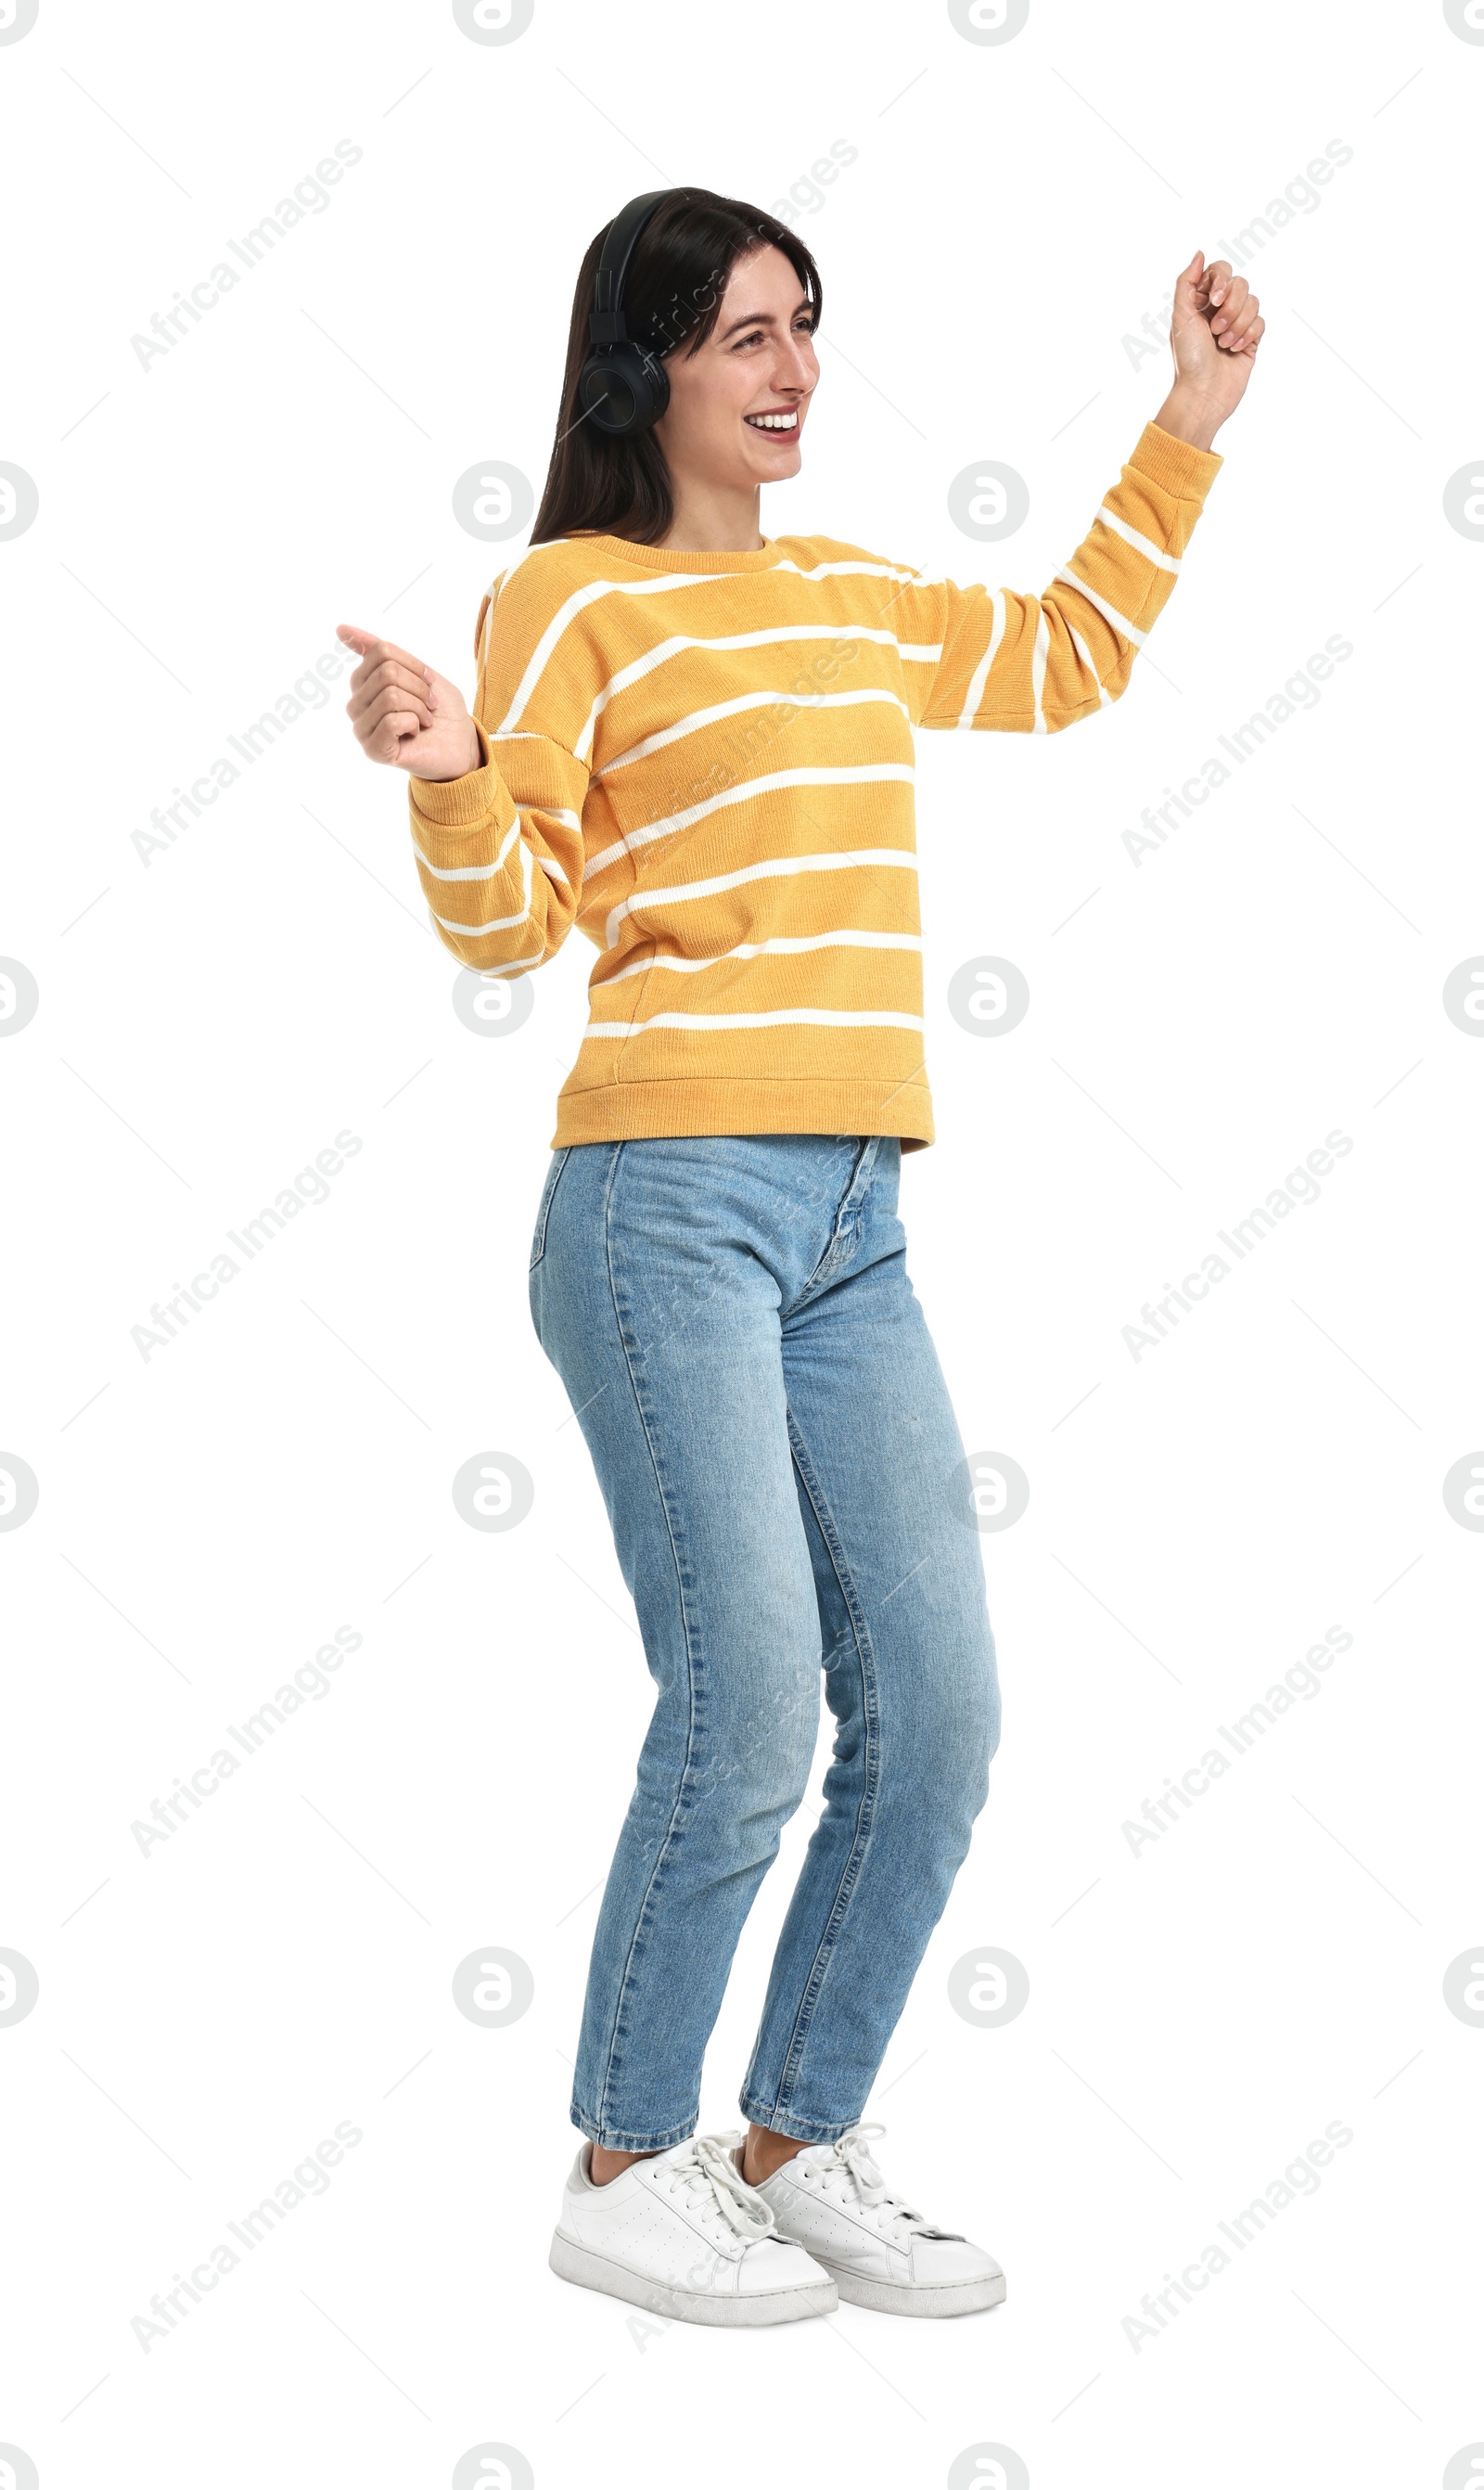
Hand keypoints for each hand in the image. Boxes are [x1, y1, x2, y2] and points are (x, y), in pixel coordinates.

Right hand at [336, 624, 481, 780]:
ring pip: (390, 697)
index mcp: (364, 683)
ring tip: (425, 720)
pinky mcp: (373, 750)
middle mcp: (356, 705)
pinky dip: (414, 723)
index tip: (428, 681)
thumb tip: (340, 628)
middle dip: (419, 687)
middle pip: (386, 673)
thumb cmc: (440, 708)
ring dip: (419, 707)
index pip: (381, 651)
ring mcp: (362, 729)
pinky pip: (392, 721)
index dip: (414, 664)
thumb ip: (379, 651)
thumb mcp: (415, 671)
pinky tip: (416, 734)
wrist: (461, 742)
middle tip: (429, 705)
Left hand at [1153, 251, 1264, 450]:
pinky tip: (1234, 350)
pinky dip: (1248, 335)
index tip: (1212, 301)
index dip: (1221, 281)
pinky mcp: (1251, 340)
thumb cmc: (1188, 359)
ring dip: (1238, 324)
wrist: (1203, 394)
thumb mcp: (1180, 317)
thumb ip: (1185, 282)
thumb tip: (1200, 253)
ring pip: (1253, 302)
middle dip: (1230, 307)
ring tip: (1223, 344)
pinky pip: (1261, 322)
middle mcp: (1219, 309)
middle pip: (1241, 284)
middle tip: (1215, 330)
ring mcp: (1236, 323)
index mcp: (1200, 301)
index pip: (1221, 271)